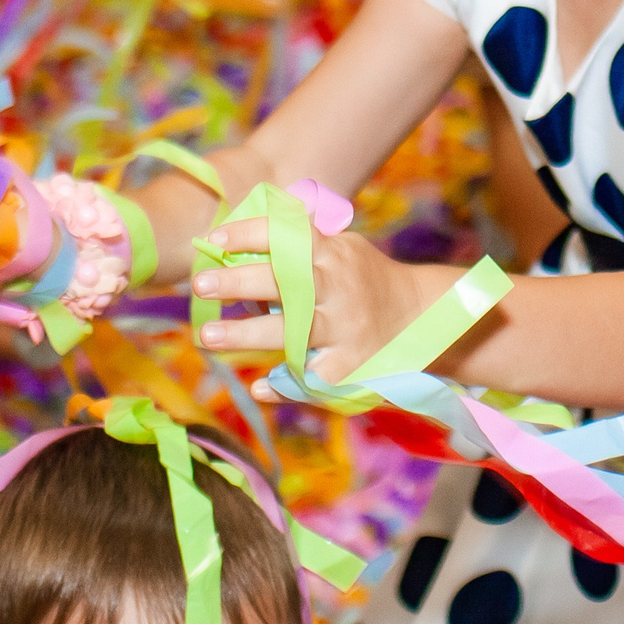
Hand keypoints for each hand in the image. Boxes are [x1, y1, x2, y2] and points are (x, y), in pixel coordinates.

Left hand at [191, 217, 437, 388]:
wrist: (424, 318)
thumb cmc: (367, 280)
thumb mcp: (343, 249)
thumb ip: (302, 242)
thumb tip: (244, 235)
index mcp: (334, 255)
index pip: (289, 236)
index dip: (251, 235)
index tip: (215, 241)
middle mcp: (338, 290)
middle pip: (285, 283)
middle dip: (239, 282)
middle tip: (200, 284)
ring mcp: (344, 330)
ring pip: (291, 333)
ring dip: (246, 335)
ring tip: (206, 337)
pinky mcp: (351, 367)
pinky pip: (312, 378)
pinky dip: (286, 386)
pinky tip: (259, 388)